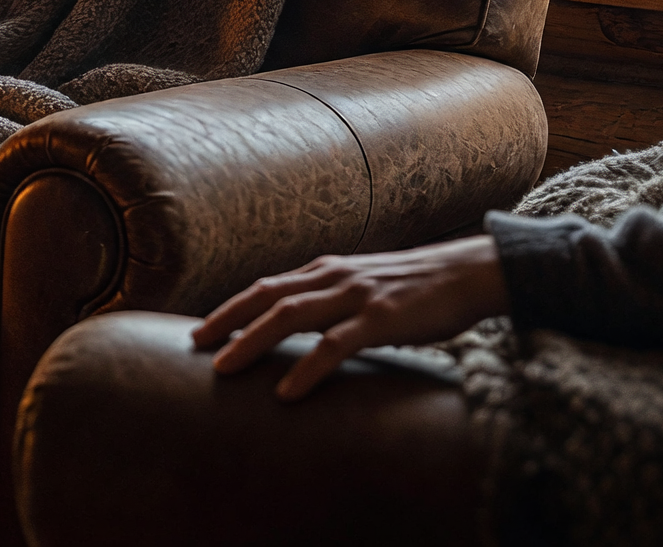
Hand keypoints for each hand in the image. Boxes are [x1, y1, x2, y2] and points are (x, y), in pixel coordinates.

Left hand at [188, 235, 509, 400]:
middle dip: (226, 322)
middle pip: (265, 297)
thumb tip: (300, 331)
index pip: (264, 287)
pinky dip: (306, 368)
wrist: (468, 275)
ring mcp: (355, 296)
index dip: (229, 308)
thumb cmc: (416, 289)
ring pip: (289, 316)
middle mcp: (332, 277)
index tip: (200, 331)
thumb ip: (332, 303)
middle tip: (194, 346)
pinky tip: (287, 392)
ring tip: (225, 369)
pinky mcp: (381, 319)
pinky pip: (334, 345)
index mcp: (325, 270)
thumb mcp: (364, 289)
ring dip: (252, 343)